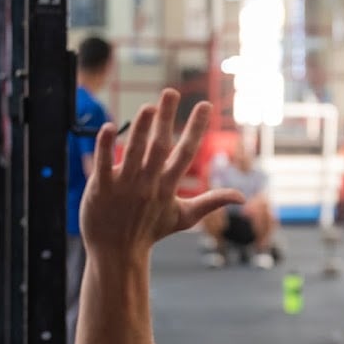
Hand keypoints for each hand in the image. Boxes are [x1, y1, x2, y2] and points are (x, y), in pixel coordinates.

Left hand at [81, 89, 242, 258]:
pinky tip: (108, 127)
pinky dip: (106, 147)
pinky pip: (104, 164)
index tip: (205, 105)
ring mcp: (125, 185)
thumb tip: (242, 197)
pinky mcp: (101, 188)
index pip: (187, 152)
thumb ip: (212, 201)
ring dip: (141, 130)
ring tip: (149, 107)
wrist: (117, 252)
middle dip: (167, 119)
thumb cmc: (150, 231)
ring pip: (135, 152)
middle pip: (161, 146)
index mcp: (168, 186)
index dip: (196, 128)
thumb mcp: (184, 217)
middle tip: (171, 91)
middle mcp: (149, 183)